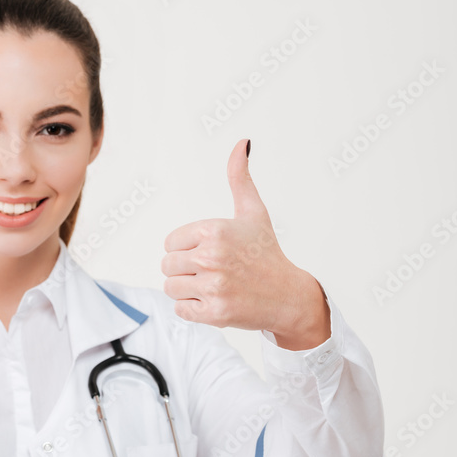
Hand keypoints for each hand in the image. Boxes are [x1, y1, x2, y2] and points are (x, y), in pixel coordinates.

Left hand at [160, 139, 329, 349]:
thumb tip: (241, 143)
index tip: (210, 252)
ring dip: (188, 290)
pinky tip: (216, 300)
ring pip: (171, 288)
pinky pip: (181, 309)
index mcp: (214, 230)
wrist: (289, 296)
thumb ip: (240, 178)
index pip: (170, 242)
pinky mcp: (214, 312)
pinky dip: (194, 309)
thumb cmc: (266, 253)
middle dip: (186, 270)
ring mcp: (214, 286)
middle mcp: (212, 256)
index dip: (186, 249)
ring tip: (214, 286)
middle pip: (167, 265)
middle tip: (213, 272)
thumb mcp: (253, 212)